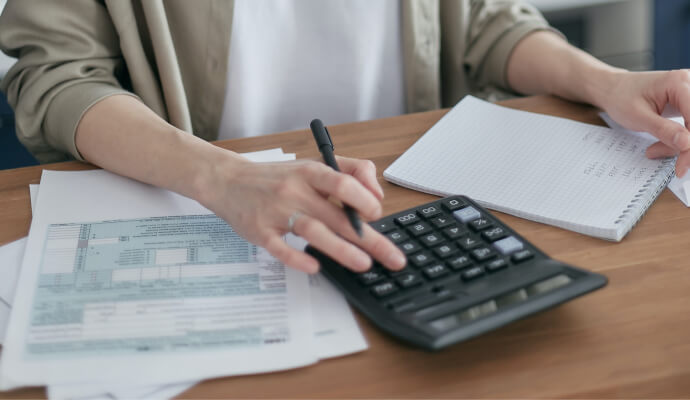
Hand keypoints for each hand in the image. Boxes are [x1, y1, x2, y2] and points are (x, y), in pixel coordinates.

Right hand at [201, 154, 406, 273]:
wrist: (228, 180)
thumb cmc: (278, 177)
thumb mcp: (313, 164)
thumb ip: (351, 171)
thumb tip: (377, 196)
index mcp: (311, 172)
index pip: (344, 183)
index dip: (365, 200)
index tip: (377, 216)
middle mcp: (295, 190)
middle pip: (337, 215)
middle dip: (369, 238)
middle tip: (392, 257)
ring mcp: (276, 211)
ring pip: (313, 230)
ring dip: (340, 249)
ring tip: (363, 264)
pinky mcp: (259, 232)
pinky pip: (280, 248)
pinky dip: (297, 258)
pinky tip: (314, 268)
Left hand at [598, 70, 689, 176]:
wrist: (613, 90)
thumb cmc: (621, 98)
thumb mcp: (639, 117)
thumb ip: (664, 130)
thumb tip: (688, 144)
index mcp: (679, 83)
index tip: (682, 167)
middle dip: (686, 146)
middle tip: (674, 164)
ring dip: (681, 145)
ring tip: (654, 150)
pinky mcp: (688, 105)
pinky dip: (678, 140)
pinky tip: (661, 145)